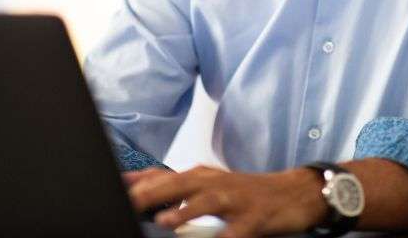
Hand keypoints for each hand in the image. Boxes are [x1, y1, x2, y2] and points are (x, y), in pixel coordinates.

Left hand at [125, 165, 326, 237]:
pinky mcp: (256, 217)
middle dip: (153, 193)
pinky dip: (226, 237)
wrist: (294, 192)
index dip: (138, 182)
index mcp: (202, 176)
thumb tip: (135, 185)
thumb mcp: (209, 184)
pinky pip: (239, 230)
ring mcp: (237, 199)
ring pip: (208, 201)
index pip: (164, 176)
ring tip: (164, 220)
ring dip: (185, 210)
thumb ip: (174, 186)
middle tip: (129, 203)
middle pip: (180, 184)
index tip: (112, 188)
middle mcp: (216, 183)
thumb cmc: (246, 192)